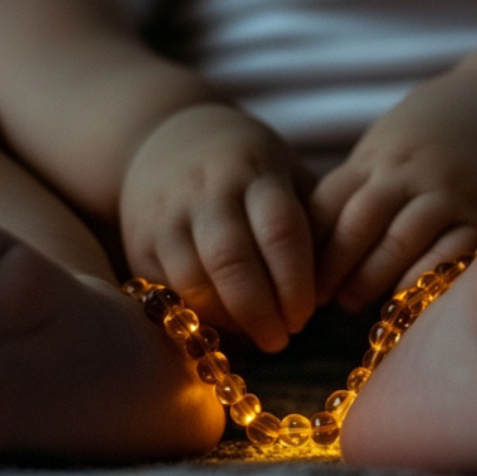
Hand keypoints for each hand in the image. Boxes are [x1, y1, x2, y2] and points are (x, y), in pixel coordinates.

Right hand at [120, 104, 317, 351]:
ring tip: (257, 336)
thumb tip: (337, 285)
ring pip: (193, 282)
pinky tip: (225, 328)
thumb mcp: (285, 172)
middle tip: (284, 337)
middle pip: (233, 261)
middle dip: (262, 311)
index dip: (296, 282)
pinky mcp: (139, 244)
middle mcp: (206, 192)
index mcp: (253, 172)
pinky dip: (197, 318)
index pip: (279, 230)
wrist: (162, 137)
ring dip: (229, 321)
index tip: (308, 314)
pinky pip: (168, 292)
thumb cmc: (246, 167)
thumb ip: (312, 219)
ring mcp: (167, 218)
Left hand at [311, 69, 476, 310]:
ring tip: (355, 302)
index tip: (293, 275)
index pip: (327, 205)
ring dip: (371, 279)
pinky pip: (450, 253)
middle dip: (332, 269)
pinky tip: (409, 298)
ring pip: (398, 243)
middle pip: (356, 226)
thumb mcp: (386, 148)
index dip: (307, 246)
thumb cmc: (435, 135)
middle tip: (318, 300)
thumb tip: (313, 243)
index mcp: (375, 159)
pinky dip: (425, 277)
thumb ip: (356, 189)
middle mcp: (406, 174)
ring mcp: (447, 194)